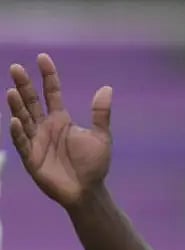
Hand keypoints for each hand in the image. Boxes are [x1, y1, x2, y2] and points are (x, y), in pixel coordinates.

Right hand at [6, 53, 112, 207]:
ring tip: (12, 91)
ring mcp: (36, 141)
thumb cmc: (93, 164)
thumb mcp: (101, 137)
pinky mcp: (31, 158)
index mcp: (61, 120)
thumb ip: (100, 114)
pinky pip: (22, 143)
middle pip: (32, 101)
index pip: (51, 93)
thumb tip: (106, 88)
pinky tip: (15, 120)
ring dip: (17, 106)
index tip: (43, 57)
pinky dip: (18, 132)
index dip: (47, 76)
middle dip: (24, 85)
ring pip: (23, 119)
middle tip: (16, 67)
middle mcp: (45, 127)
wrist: (88, 191)